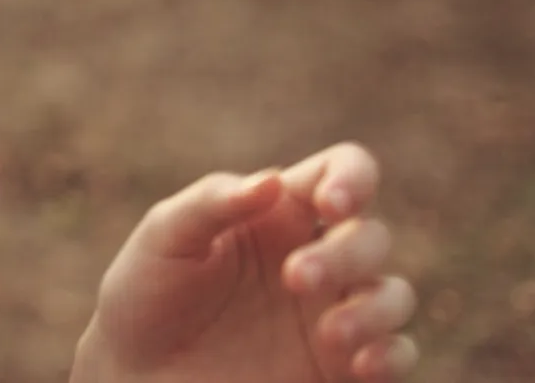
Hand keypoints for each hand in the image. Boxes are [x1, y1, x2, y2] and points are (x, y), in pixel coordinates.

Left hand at [73, 144, 419, 382]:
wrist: (136, 375)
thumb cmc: (145, 294)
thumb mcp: (165, 237)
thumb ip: (213, 203)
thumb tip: (273, 180)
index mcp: (280, 211)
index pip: (342, 172)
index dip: (352, 178)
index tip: (330, 204)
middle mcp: (318, 256)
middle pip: (371, 235)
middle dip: (347, 254)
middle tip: (295, 278)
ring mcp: (333, 313)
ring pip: (394, 294)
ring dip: (374, 308)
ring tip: (329, 333)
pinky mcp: (341, 369)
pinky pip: (397, 355)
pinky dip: (392, 355)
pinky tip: (359, 364)